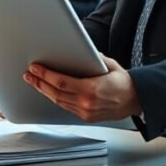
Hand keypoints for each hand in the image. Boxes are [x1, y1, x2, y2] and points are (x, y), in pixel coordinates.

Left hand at [23, 55, 140, 121]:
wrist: (136, 100)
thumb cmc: (123, 82)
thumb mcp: (109, 64)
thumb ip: (92, 57)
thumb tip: (78, 48)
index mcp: (92, 89)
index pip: (61, 82)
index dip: (45, 75)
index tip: (35, 68)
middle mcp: (87, 103)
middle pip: (55, 93)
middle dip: (39, 83)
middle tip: (29, 74)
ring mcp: (86, 112)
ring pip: (58, 101)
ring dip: (44, 91)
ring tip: (34, 81)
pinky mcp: (86, 117)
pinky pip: (65, 107)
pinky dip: (55, 98)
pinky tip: (48, 91)